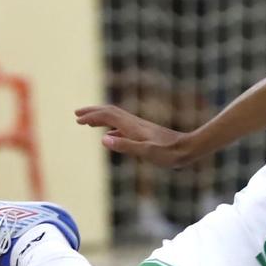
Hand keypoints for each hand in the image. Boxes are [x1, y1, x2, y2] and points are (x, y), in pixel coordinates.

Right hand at [74, 104, 197, 167]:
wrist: (188, 149)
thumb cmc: (169, 154)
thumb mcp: (147, 152)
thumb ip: (125, 146)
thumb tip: (102, 139)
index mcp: (133, 127)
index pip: (108, 116)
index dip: (92, 116)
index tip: (77, 119)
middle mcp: (135, 124)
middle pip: (110, 112)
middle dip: (93, 112)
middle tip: (76, 115)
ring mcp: (140, 128)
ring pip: (116, 118)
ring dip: (101, 118)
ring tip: (88, 122)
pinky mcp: (144, 134)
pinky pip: (123, 127)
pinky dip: (112, 127)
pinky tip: (111, 135)